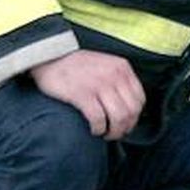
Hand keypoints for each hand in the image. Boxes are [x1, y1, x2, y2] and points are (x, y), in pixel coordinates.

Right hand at [29, 49, 145, 139]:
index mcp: (123, 68)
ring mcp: (99, 84)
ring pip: (119, 117)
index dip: (135, 116)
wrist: (49, 56)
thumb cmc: (77, 65)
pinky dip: (99, 129)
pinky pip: (99, 119)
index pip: (140, 99)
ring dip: (114, 131)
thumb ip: (118, 80)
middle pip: (132, 111)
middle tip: (116, 133)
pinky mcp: (82, 94)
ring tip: (106, 134)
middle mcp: (115, 75)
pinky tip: (94, 130)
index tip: (126, 123)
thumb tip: (128, 105)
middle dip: (126, 127)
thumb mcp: (106, 65)